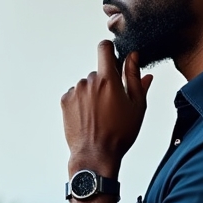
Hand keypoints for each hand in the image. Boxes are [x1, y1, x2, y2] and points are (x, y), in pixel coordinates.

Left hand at [61, 41, 152, 176]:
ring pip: (87, 84)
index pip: (104, 48)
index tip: (113, 59)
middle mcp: (88, 81)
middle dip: (105, 82)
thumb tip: (134, 58)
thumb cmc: (119, 134)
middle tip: (113, 103)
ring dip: (93, 93)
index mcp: (108, 79)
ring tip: (101, 114)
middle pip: (98, 72)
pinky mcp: (65, 102)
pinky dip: (82, 102)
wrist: (96, 155)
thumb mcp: (137, 105)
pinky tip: (89, 117)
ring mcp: (75, 92)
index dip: (109, 50)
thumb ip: (135, 78)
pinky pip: (76, 94)